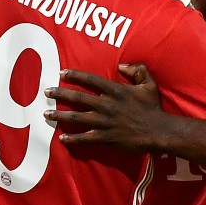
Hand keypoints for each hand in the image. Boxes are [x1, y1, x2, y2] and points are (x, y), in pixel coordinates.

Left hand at [44, 64, 168, 151]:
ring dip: (59, 116)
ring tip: (46, 115)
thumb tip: (121, 65)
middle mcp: (106, 105)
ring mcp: (104, 122)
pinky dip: (72, 139)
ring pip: (76, 118)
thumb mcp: (149, 84)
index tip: (61, 74)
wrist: (158, 132)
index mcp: (115, 91)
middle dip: (59, 94)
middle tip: (46, 92)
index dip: (74, 75)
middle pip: (77, 98)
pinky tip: (62, 139)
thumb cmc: (153, 108)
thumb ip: (137, 70)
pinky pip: (85, 138)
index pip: (90, 80)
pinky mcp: (105, 138)